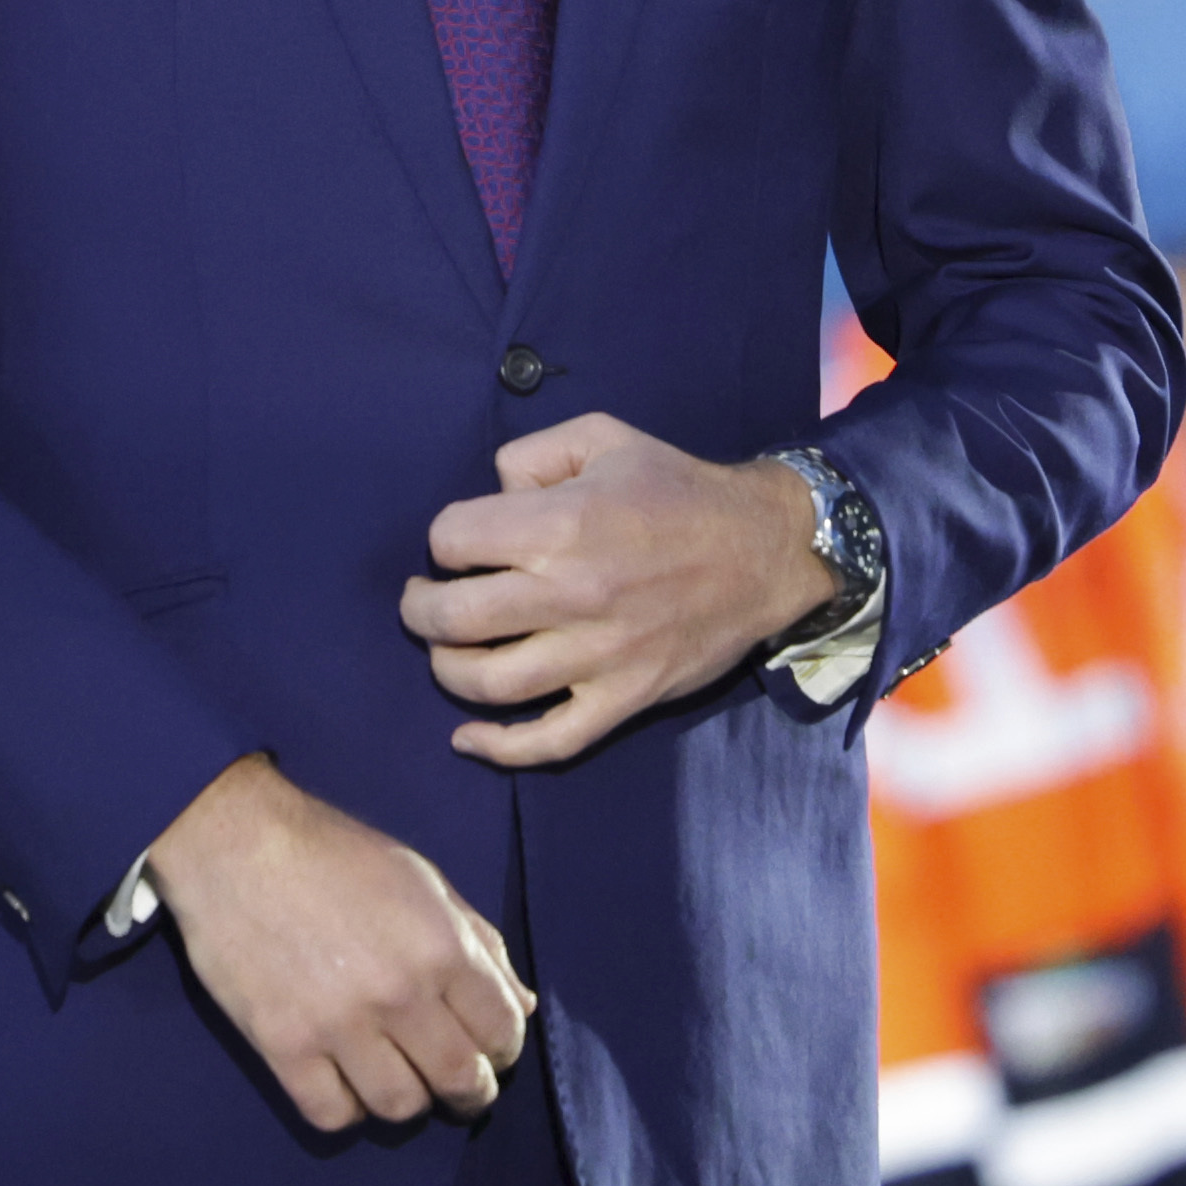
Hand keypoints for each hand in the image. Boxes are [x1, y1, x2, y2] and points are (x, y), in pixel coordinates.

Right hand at [143, 756, 533, 1134]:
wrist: (234, 841)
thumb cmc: (334, 853)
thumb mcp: (423, 881)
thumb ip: (478, 943)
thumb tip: (521, 1006)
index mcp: (442, 946)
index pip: (503, 1032)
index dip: (503, 1049)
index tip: (487, 1050)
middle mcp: (399, 994)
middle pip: (459, 1080)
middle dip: (469, 1092)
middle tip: (456, 1086)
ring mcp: (339, 1025)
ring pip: (399, 1107)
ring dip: (407, 1100)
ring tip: (396, 1079)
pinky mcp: (283, 1046)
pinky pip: (332, 1114)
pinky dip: (346, 1108)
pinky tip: (343, 1081)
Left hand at [399, 414, 849, 768]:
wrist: (764, 550)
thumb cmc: (678, 490)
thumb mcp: (605, 437)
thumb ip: (533, 455)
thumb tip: (492, 496)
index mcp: (564, 523)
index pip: (453, 540)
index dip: (446, 539)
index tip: (461, 543)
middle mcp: (573, 593)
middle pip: (454, 618)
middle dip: (421, 609)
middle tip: (425, 602)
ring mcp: (599, 655)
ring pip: (489, 684)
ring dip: (448, 670)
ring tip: (448, 651)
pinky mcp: (624, 699)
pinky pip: (551, 740)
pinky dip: (500, 748)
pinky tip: (468, 738)